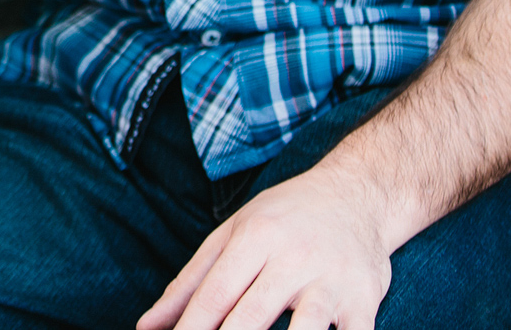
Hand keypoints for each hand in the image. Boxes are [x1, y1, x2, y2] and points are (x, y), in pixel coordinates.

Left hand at [138, 163, 392, 329]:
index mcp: (254, 237)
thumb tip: (146, 327)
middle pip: (250, 317)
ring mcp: (331, 280)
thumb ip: (189, 284)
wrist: (358, 193)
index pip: (214, 296)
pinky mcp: (364, 300)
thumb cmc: (283, 219)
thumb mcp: (231, 234)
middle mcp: (293, 257)